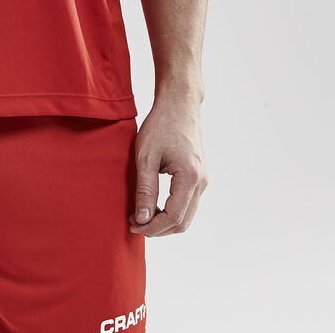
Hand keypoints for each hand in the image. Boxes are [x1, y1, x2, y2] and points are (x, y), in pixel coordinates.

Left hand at [128, 93, 207, 236]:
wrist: (178, 105)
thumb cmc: (160, 126)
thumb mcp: (145, 157)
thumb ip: (145, 190)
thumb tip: (142, 219)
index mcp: (190, 177)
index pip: (173, 217)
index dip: (152, 227)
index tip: (132, 224)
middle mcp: (201, 182)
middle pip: (182, 222)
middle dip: (158, 228)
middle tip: (133, 222)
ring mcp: (202, 180)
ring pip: (186, 216)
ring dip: (164, 221)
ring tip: (141, 214)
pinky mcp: (199, 177)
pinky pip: (188, 204)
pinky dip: (171, 211)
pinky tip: (153, 204)